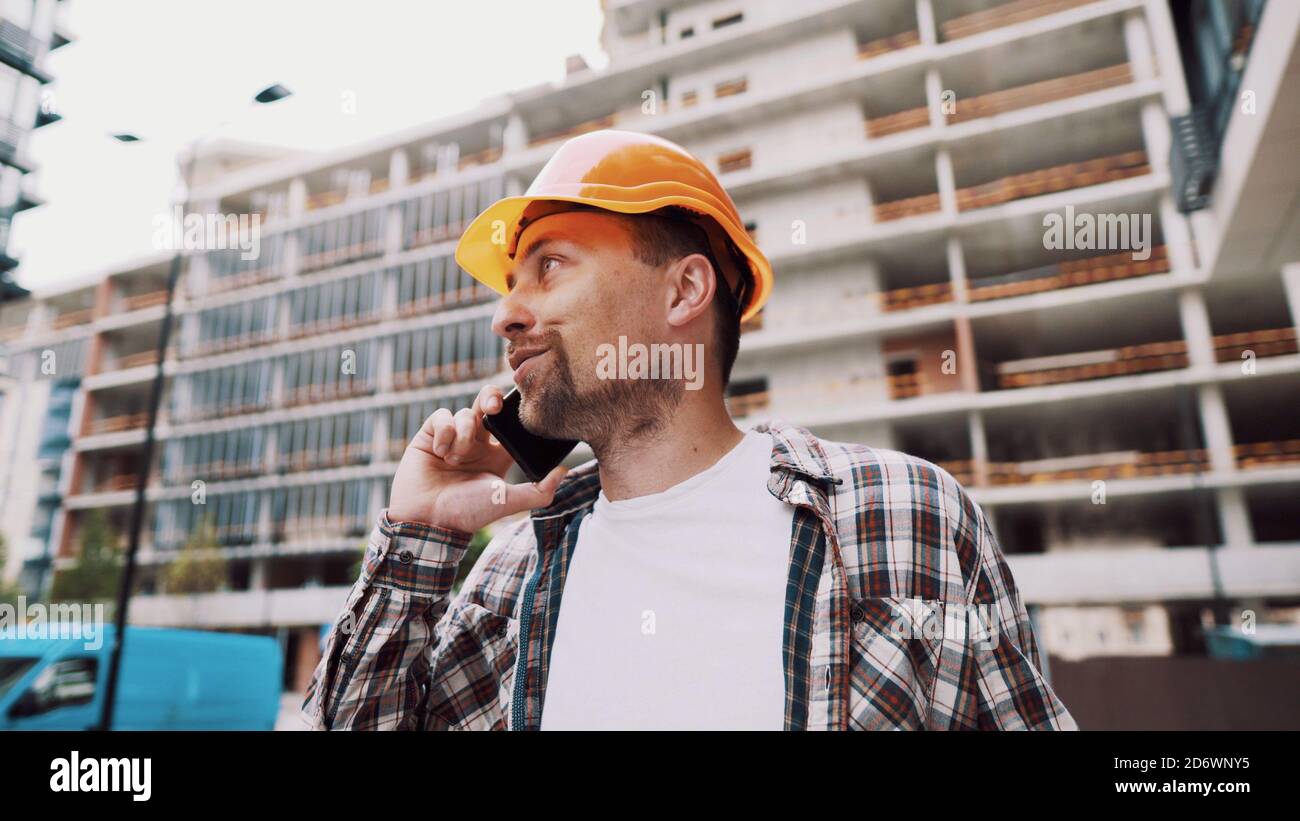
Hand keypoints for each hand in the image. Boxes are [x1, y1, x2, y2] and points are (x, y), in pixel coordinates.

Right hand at [386, 384, 567, 532]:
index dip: (514, 413)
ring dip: (463, 432)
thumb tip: (564, 472)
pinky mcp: (430, 435)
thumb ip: (538, 491)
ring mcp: (453, 437)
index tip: (519, 411)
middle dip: (491, 398)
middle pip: (488, 403)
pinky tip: (440, 451)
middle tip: (493, 407)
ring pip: (465, 413)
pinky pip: (441, 416)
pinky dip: (444, 431)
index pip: (510, 423)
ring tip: (455, 458)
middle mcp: (476, 443)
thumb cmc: (467, 513)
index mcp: (496, 454)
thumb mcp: (508, 501)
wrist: (428, 519)